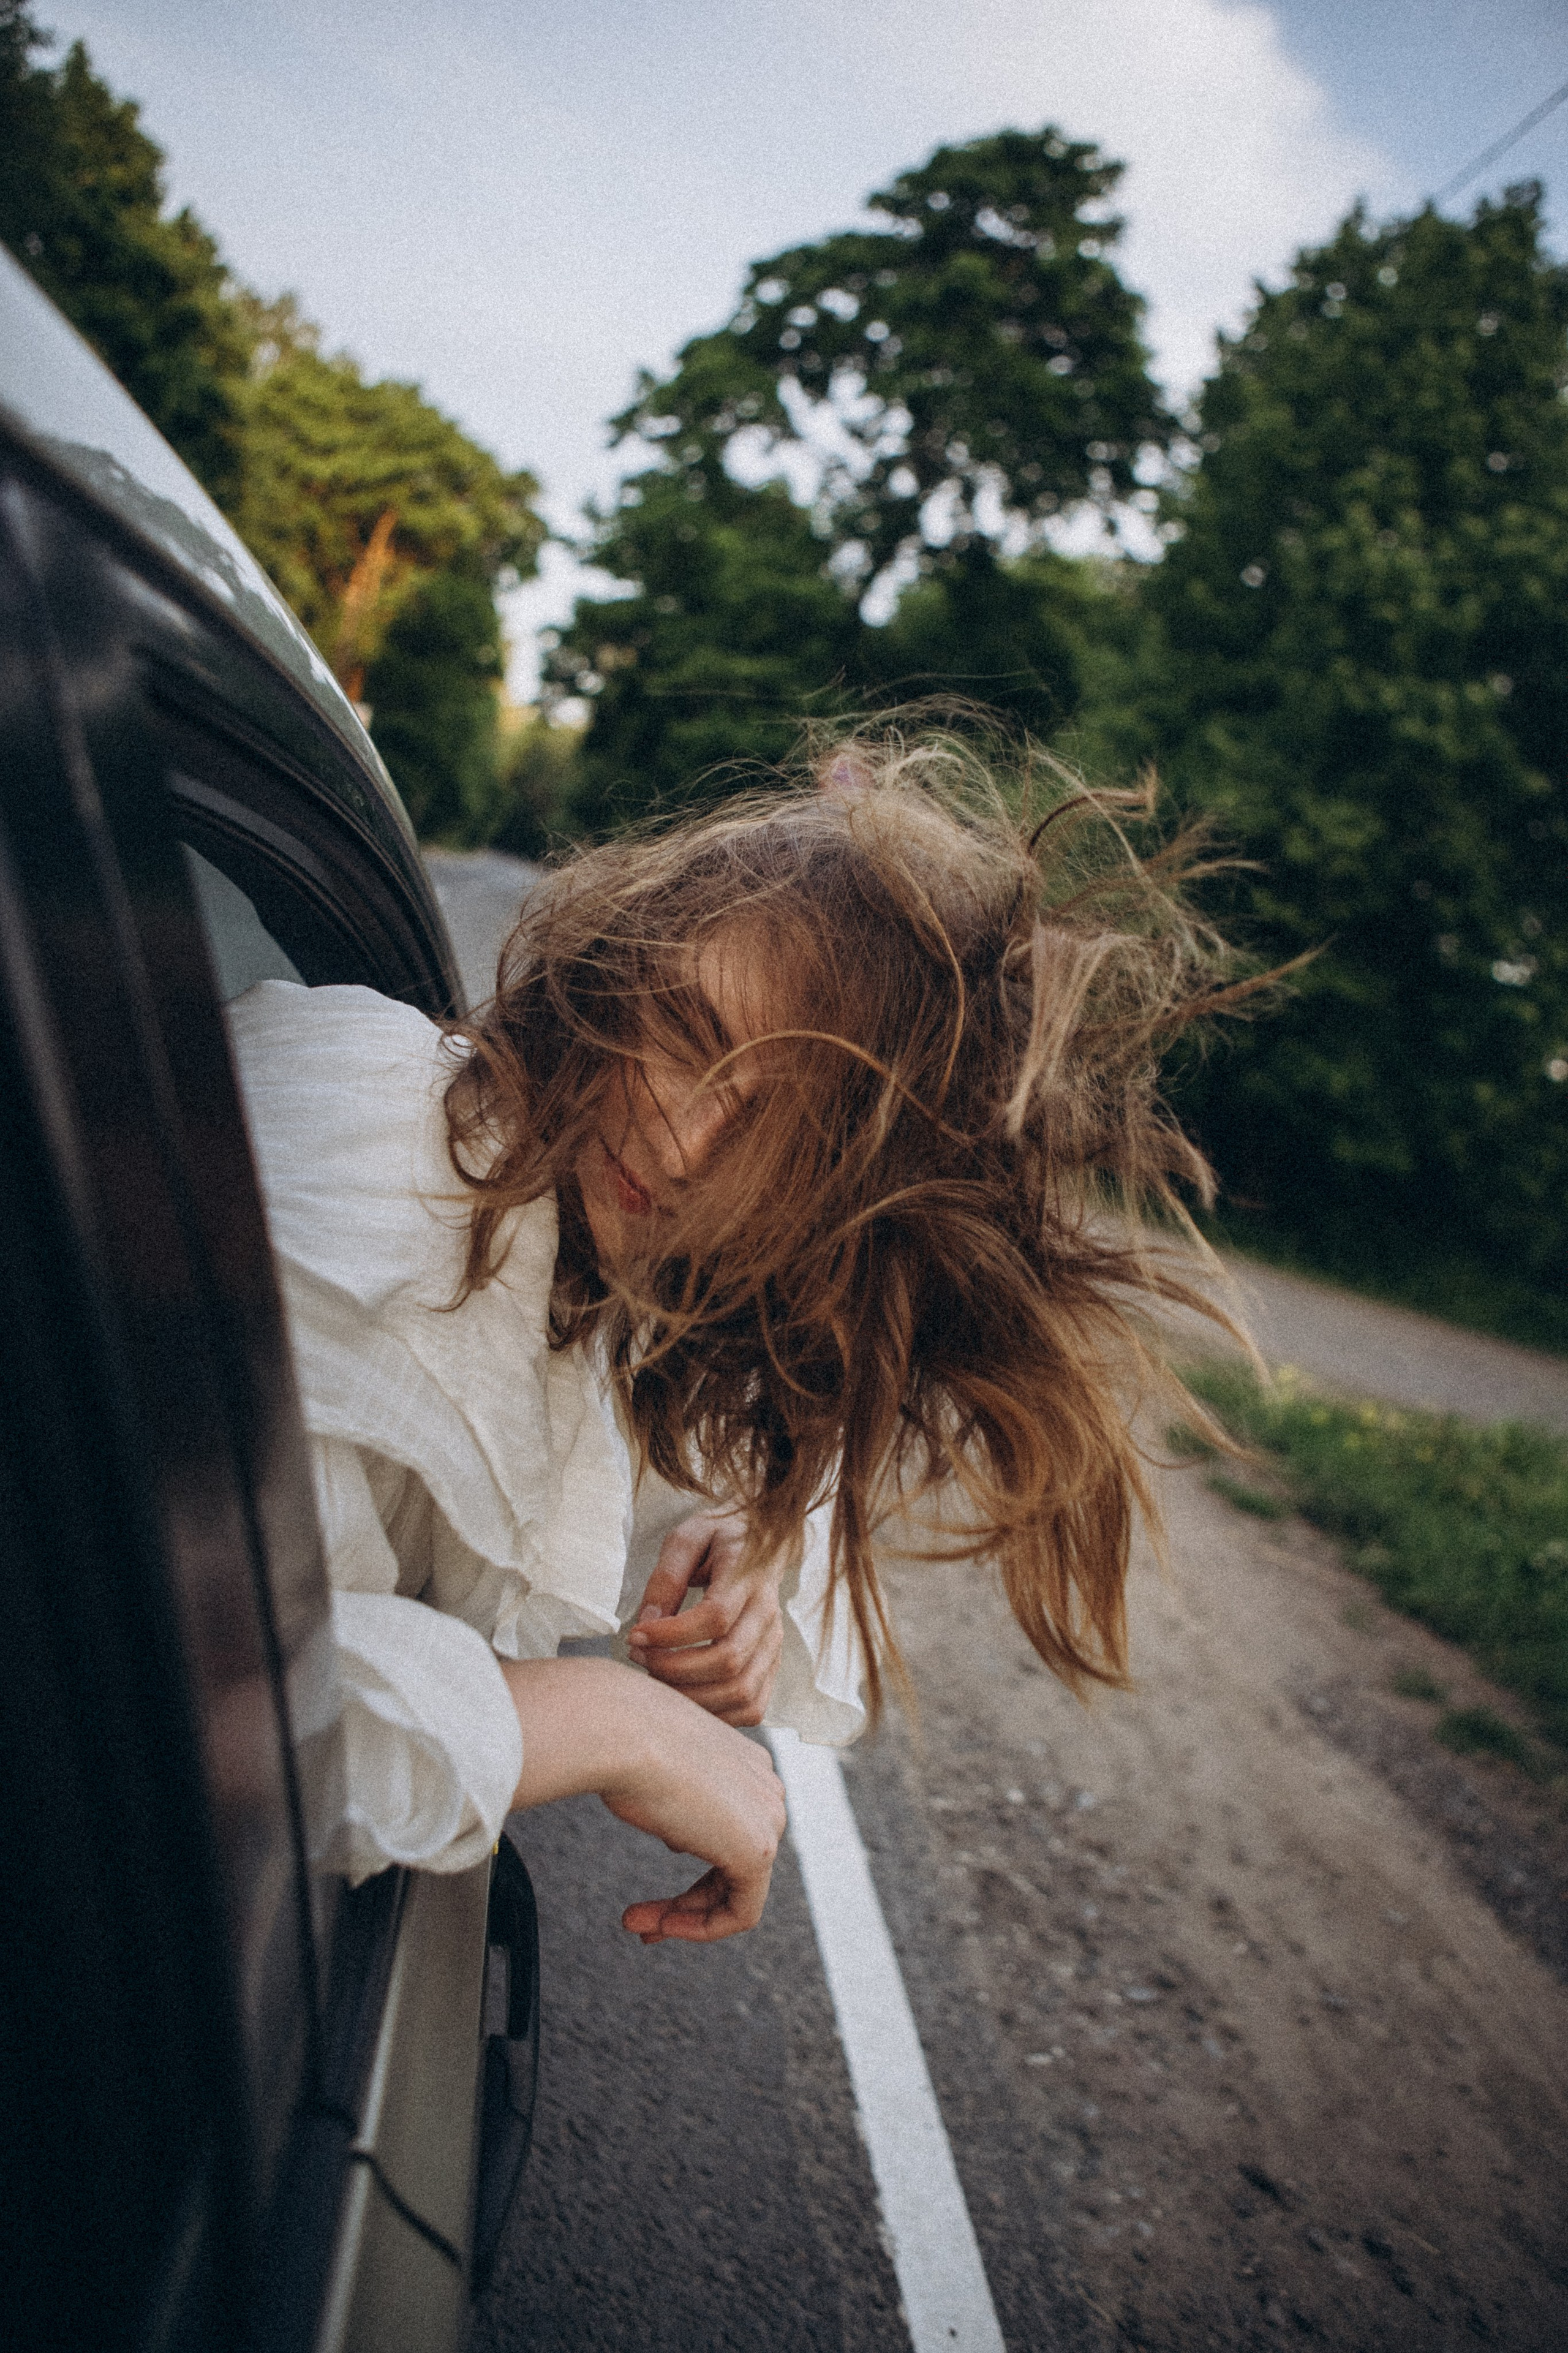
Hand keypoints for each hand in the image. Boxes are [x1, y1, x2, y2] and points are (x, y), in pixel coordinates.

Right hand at [501, 1656, 786, 1942]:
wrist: (622, 1731)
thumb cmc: (623, 1741)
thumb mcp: (656, 1767)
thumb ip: (679, 1798)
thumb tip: (681, 1835)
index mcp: (745, 1761)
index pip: (726, 1829)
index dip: (689, 1866)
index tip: (649, 1886)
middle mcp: (766, 1786)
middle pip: (733, 1863)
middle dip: (686, 1901)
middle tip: (638, 1920)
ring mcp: (769, 1817)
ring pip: (736, 1890)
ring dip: (685, 1916)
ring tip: (636, 1925)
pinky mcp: (760, 1850)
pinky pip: (742, 1911)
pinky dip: (702, 1927)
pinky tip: (662, 1926)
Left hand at [628, 1509, 784, 1726]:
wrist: (762, 1540)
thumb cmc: (718, 1538)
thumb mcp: (687, 1538)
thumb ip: (666, 1576)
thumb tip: (649, 1623)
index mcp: (749, 1576)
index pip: (716, 1617)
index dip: (671, 1635)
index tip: (635, 1634)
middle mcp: (769, 1614)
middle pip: (728, 1660)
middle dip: (674, 1668)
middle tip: (639, 1656)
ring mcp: (774, 1644)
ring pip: (741, 1691)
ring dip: (691, 1697)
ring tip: (656, 1676)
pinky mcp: (772, 1665)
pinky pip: (752, 1707)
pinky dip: (716, 1714)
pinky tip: (684, 1697)